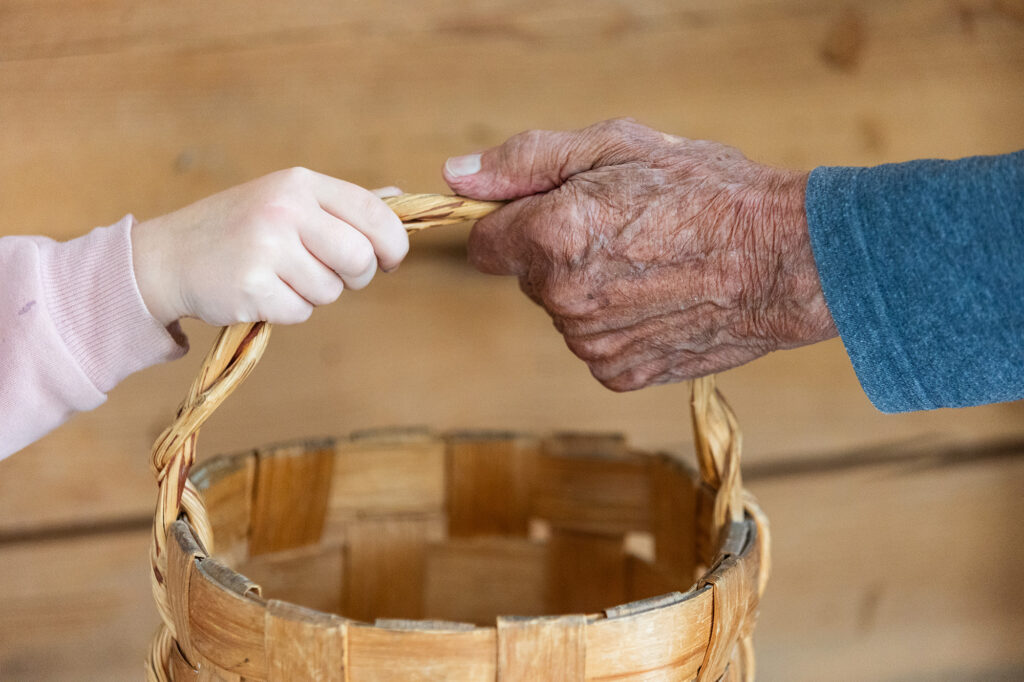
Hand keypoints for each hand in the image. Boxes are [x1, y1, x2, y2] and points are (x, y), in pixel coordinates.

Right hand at [132, 167, 407, 326]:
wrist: (168, 257)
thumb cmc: (239, 229)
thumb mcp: (287, 200)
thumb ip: (343, 204)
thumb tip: (399, 197)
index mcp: (300, 184)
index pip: (374, 213)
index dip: (393, 244)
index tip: (389, 260)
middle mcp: (285, 209)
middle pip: (360, 258)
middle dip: (356, 276)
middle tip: (331, 274)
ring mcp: (266, 247)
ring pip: (331, 291)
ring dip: (313, 294)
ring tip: (279, 276)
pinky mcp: (252, 287)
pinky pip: (301, 312)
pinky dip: (288, 310)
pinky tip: (262, 291)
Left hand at [444, 119, 836, 390]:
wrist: (788, 259)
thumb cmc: (708, 191)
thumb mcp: (616, 146)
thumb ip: (525, 161)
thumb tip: (454, 176)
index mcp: (551, 235)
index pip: (485, 243)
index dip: (517, 222)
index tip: (556, 211)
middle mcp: (562, 298)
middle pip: (528, 277)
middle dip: (558, 252)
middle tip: (626, 229)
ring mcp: (591, 344)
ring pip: (564, 312)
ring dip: (591, 290)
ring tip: (654, 263)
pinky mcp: (620, 375)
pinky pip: (596, 346)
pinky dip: (618, 326)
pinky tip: (662, 300)